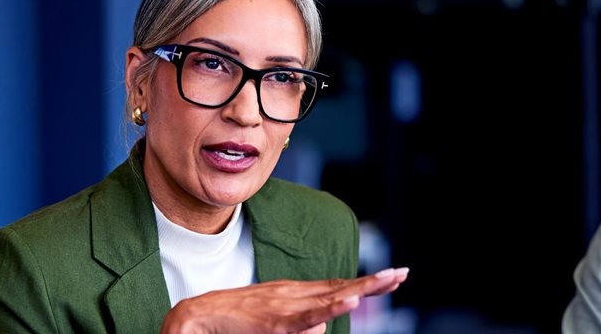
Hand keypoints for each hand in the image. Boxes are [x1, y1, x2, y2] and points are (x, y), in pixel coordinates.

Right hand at [160, 267, 408, 333]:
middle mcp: (292, 294)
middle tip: (402, 274)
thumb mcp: (273, 321)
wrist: (197, 317)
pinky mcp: (275, 321)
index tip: (391, 277)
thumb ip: (299, 323)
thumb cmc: (234, 321)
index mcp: (292, 293)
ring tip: (369, 288)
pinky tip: (350, 300)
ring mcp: (284, 305)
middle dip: (373, 282)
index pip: (335, 285)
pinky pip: (308, 315)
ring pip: (329, 300)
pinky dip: (331, 307)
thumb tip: (321, 328)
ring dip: (353, 296)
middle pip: (340, 287)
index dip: (364, 282)